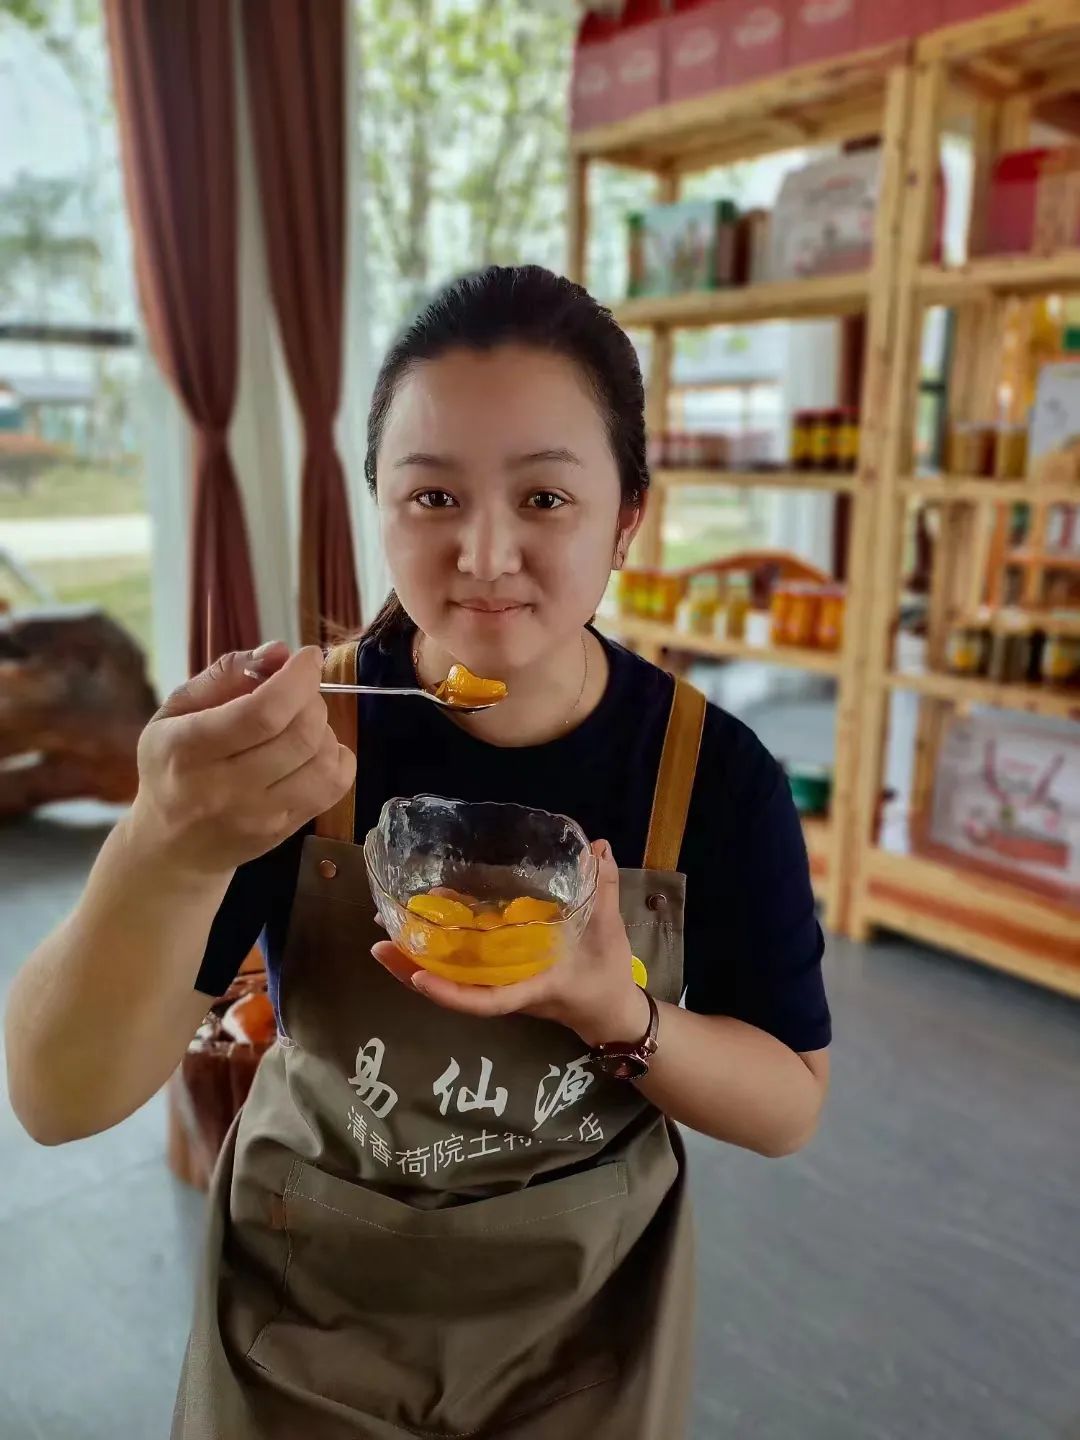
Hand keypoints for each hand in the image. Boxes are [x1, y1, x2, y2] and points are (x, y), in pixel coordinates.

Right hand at [127, 642, 355, 876]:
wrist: (170, 847)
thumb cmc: (171, 766)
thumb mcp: (176, 711)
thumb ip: (225, 674)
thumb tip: (279, 652)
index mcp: (188, 749)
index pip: (261, 713)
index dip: (297, 679)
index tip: (308, 657)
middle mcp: (223, 788)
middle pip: (299, 735)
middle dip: (312, 699)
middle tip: (299, 692)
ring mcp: (257, 816)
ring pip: (323, 762)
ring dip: (325, 729)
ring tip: (303, 723)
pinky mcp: (282, 832)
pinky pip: (333, 788)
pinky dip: (338, 759)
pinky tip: (316, 751)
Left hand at [371, 840, 650, 1046]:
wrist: (609, 1012)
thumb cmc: (606, 977)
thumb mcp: (609, 934)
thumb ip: (602, 890)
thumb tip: (598, 847)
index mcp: (531, 986)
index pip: (487, 1000)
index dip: (451, 994)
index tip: (419, 977)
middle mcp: (507, 989)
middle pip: (453, 989)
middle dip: (413, 970)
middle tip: (379, 942)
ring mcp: (501, 984)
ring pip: (452, 979)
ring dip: (416, 959)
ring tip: (384, 933)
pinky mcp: (500, 975)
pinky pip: (462, 968)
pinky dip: (439, 950)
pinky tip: (422, 924)